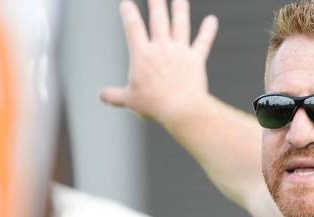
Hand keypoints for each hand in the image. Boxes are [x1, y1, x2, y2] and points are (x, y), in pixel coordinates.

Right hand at [100, 0, 217, 124]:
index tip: (126, 4)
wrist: (180, 108)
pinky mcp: (196, 59)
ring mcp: (180, 52)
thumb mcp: (129, 101)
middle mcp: (161, 48)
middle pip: (158, 19)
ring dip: (180, 9)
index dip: (128, 13)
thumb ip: (114, 95)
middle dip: (156, 3)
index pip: (133, 28)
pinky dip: (208, 31)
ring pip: (180, 24)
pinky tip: (212, 20)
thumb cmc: (153, 105)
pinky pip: (203, 42)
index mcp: (142, 55)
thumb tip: (101, 95)